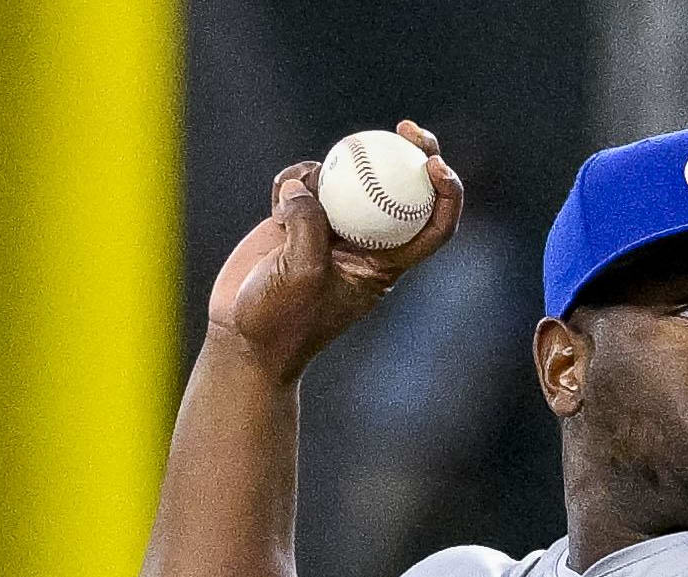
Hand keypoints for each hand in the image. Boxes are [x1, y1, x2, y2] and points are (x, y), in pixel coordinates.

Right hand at [206, 121, 462, 382]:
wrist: (240, 337)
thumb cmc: (280, 321)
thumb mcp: (300, 274)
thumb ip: (308, 225)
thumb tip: (306, 184)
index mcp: (384, 265)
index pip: (434, 228)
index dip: (447, 193)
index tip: (435, 165)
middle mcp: (365, 243)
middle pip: (402, 191)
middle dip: (411, 153)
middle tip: (404, 127)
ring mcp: (332, 228)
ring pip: (349, 179)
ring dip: (332, 169)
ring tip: (301, 191)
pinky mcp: (298, 220)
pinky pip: (306, 183)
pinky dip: (294, 179)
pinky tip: (279, 196)